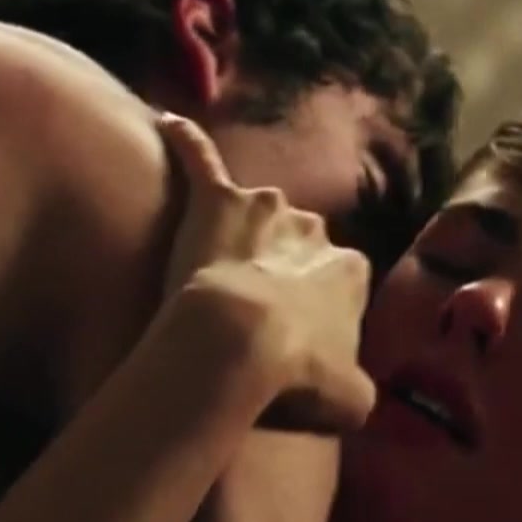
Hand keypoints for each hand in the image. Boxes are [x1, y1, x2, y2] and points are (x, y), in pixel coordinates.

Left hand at [155, 113, 375, 433]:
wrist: (239, 343)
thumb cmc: (297, 375)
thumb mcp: (351, 399)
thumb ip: (356, 389)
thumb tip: (356, 396)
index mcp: (350, 270)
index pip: (338, 280)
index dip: (313, 308)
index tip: (292, 336)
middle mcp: (314, 228)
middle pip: (298, 242)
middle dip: (279, 267)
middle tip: (250, 308)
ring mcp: (264, 209)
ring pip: (257, 212)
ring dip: (243, 228)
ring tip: (216, 255)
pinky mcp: (215, 201)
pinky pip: (200, 160)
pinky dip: (185, 141)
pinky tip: (164, 122)